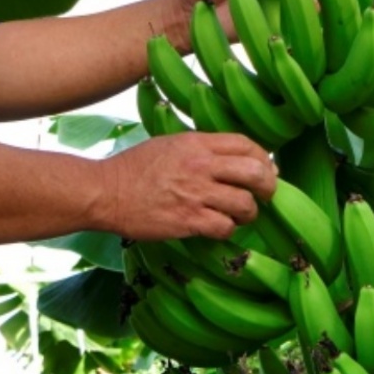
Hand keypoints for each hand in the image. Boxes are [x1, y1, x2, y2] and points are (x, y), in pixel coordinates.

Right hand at [92, 130, 276, 240]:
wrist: (105, 192)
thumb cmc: (134, 168)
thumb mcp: (169, 145)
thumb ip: (201, 149)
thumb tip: (233, 160)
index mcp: (197, 143)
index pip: (246, 144)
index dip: (263, 158)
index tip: (266, 170)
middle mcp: (201, 166)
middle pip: (255, 172)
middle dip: (268, 186)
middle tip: (265, 196)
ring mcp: (196, 194)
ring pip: (245, 204)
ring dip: (248, 213)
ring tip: (238, 216)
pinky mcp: (188, 220)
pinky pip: (225, 227)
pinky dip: (227, 230)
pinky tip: (218, 228)